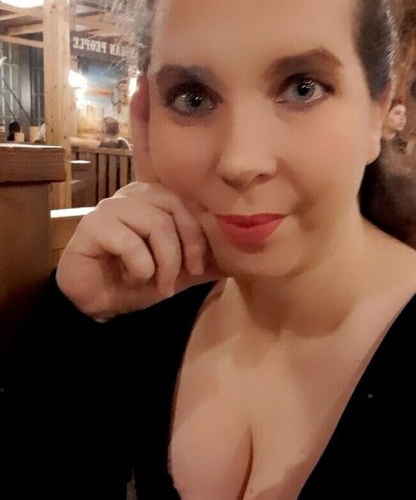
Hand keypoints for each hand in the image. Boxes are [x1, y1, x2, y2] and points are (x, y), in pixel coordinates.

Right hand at [56, 182, 222, 318]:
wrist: (98, 304)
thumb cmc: (136, 281)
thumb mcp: (178, 273)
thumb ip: (205, 263)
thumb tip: (240, 259)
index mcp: (154, 198)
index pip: (188, 201)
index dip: (199, 234)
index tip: (201, 267)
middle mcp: (132, 195)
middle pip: (173, 208)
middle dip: (188, 246)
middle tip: (187, 275)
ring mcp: (110, 207)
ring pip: (155, 223)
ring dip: (165, 262)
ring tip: (160, 285)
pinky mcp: (92, 226)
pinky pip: (128, 241)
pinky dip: (139, 267)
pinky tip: (131, 279)